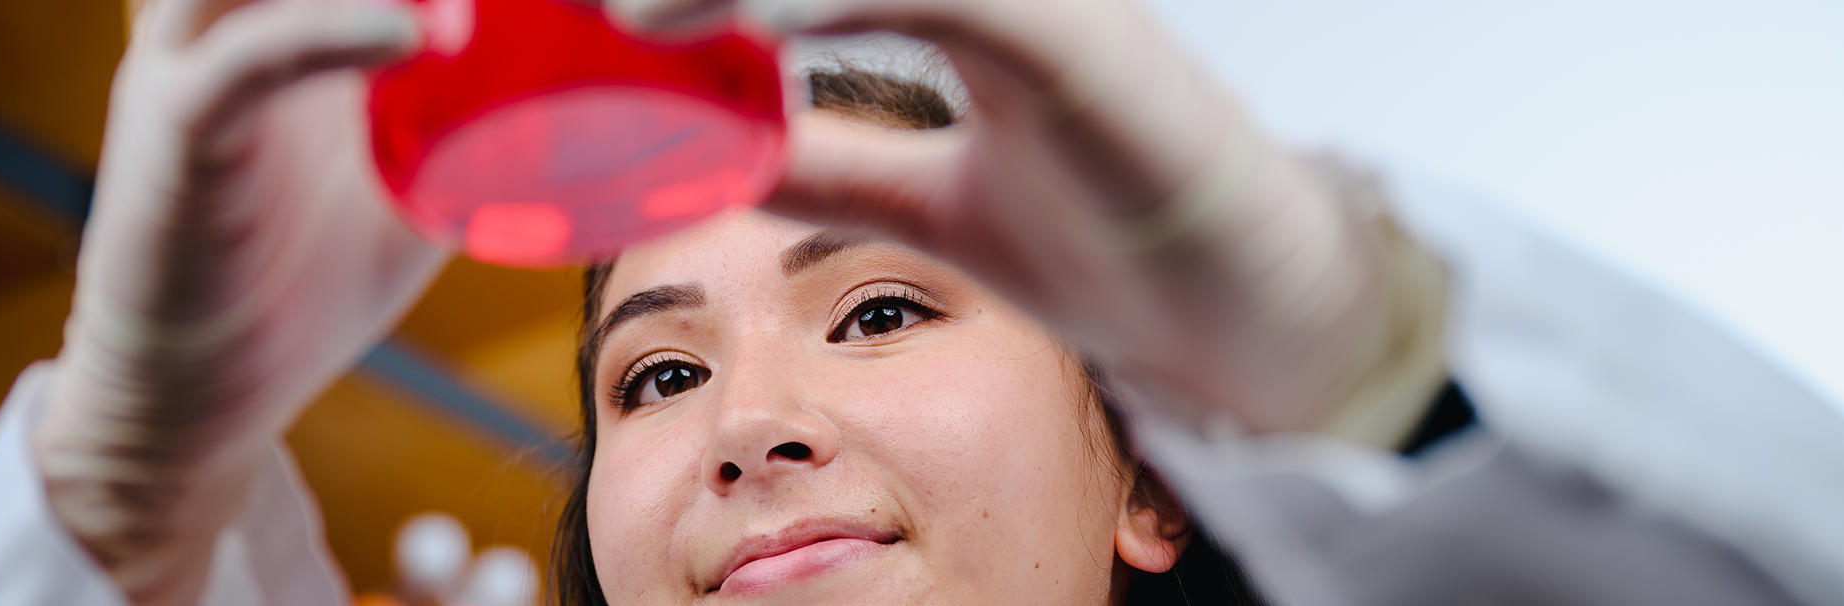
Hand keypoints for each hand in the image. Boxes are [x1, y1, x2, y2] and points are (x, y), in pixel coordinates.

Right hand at [34, 1, 448, 602]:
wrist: (202, 394)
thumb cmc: (305, 278)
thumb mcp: (418, 181)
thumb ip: (479, 124)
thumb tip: (590, 99)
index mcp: (284, 14)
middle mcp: (227, 17)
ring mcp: (192, 63)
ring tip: (465, 7)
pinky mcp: (174, 130)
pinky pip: (248, 59)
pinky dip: (336, 31)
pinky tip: (418, 38)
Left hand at [613, 0, 1396, 433]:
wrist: (1245, 309)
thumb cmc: (1113, 234)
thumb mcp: (930, 204)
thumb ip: (827, 167)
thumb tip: (713, 153)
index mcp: (961, 3)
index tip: (608, 13)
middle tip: (598, 7)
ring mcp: (1046, 1)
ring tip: (631, 9)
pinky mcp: (1087, 40)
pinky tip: (753, 23)